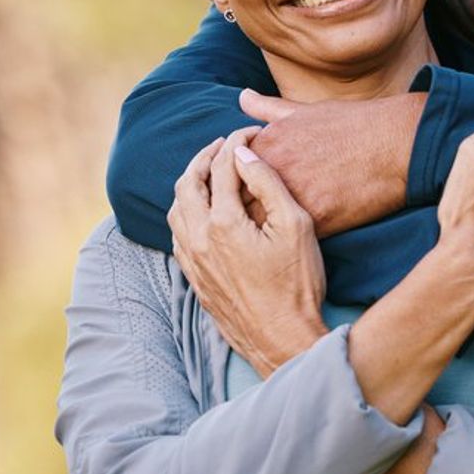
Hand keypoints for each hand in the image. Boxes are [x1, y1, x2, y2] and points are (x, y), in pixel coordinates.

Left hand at [168, 127, 326, 376]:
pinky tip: (202, 213)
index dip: (236, 142)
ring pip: (175, 209)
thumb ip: (267, 184)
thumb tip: (243, 153)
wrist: (284, 341)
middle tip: (221, 145)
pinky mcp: (195, 280)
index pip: (222, 167)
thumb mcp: (295, 226)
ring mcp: (193, 261)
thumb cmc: (297, 285)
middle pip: (187, 183)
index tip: (249, 133)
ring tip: (209, 173)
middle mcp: (199, 239)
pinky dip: (186, 213)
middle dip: (203, 157)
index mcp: (223, 222)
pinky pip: (177, 236)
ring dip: (189, 185)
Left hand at [239, 89, 422, 236]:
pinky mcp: (317, 217)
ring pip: (256, 224)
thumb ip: (266, 108)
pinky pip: (287, 239)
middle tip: (239, 229)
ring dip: (253, 235)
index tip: (235, 199)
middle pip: (235, 200)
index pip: (226, 173)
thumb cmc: (353, 124)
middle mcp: (273, 167)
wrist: (398, 143)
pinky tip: (282, 250)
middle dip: (234, 215)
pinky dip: (282, 246)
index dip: (227, 189)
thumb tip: (242, 97)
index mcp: (265, 143)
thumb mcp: (304, 110)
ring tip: (257, 242)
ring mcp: (293, 193)